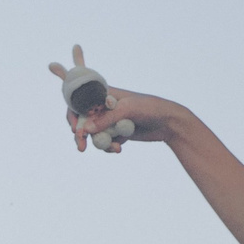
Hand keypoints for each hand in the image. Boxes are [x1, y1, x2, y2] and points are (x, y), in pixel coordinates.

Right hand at [48, 45, 171, 153]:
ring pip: (94, 134)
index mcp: (103, 95)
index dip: (74, 115)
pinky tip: (118, 149)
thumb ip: (107, 119)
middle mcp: (104, 107)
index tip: (75, 128)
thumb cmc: (149, 108)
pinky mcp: (118, 133)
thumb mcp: (128, 109)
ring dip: (99, 144)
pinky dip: (109, 147)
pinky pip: (106, 142)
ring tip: (113, 149)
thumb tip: (86, 130)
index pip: (79, 102)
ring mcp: (110, 121)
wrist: (169, 123)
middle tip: (80, 146)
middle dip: (81, 134)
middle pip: (83, 121)